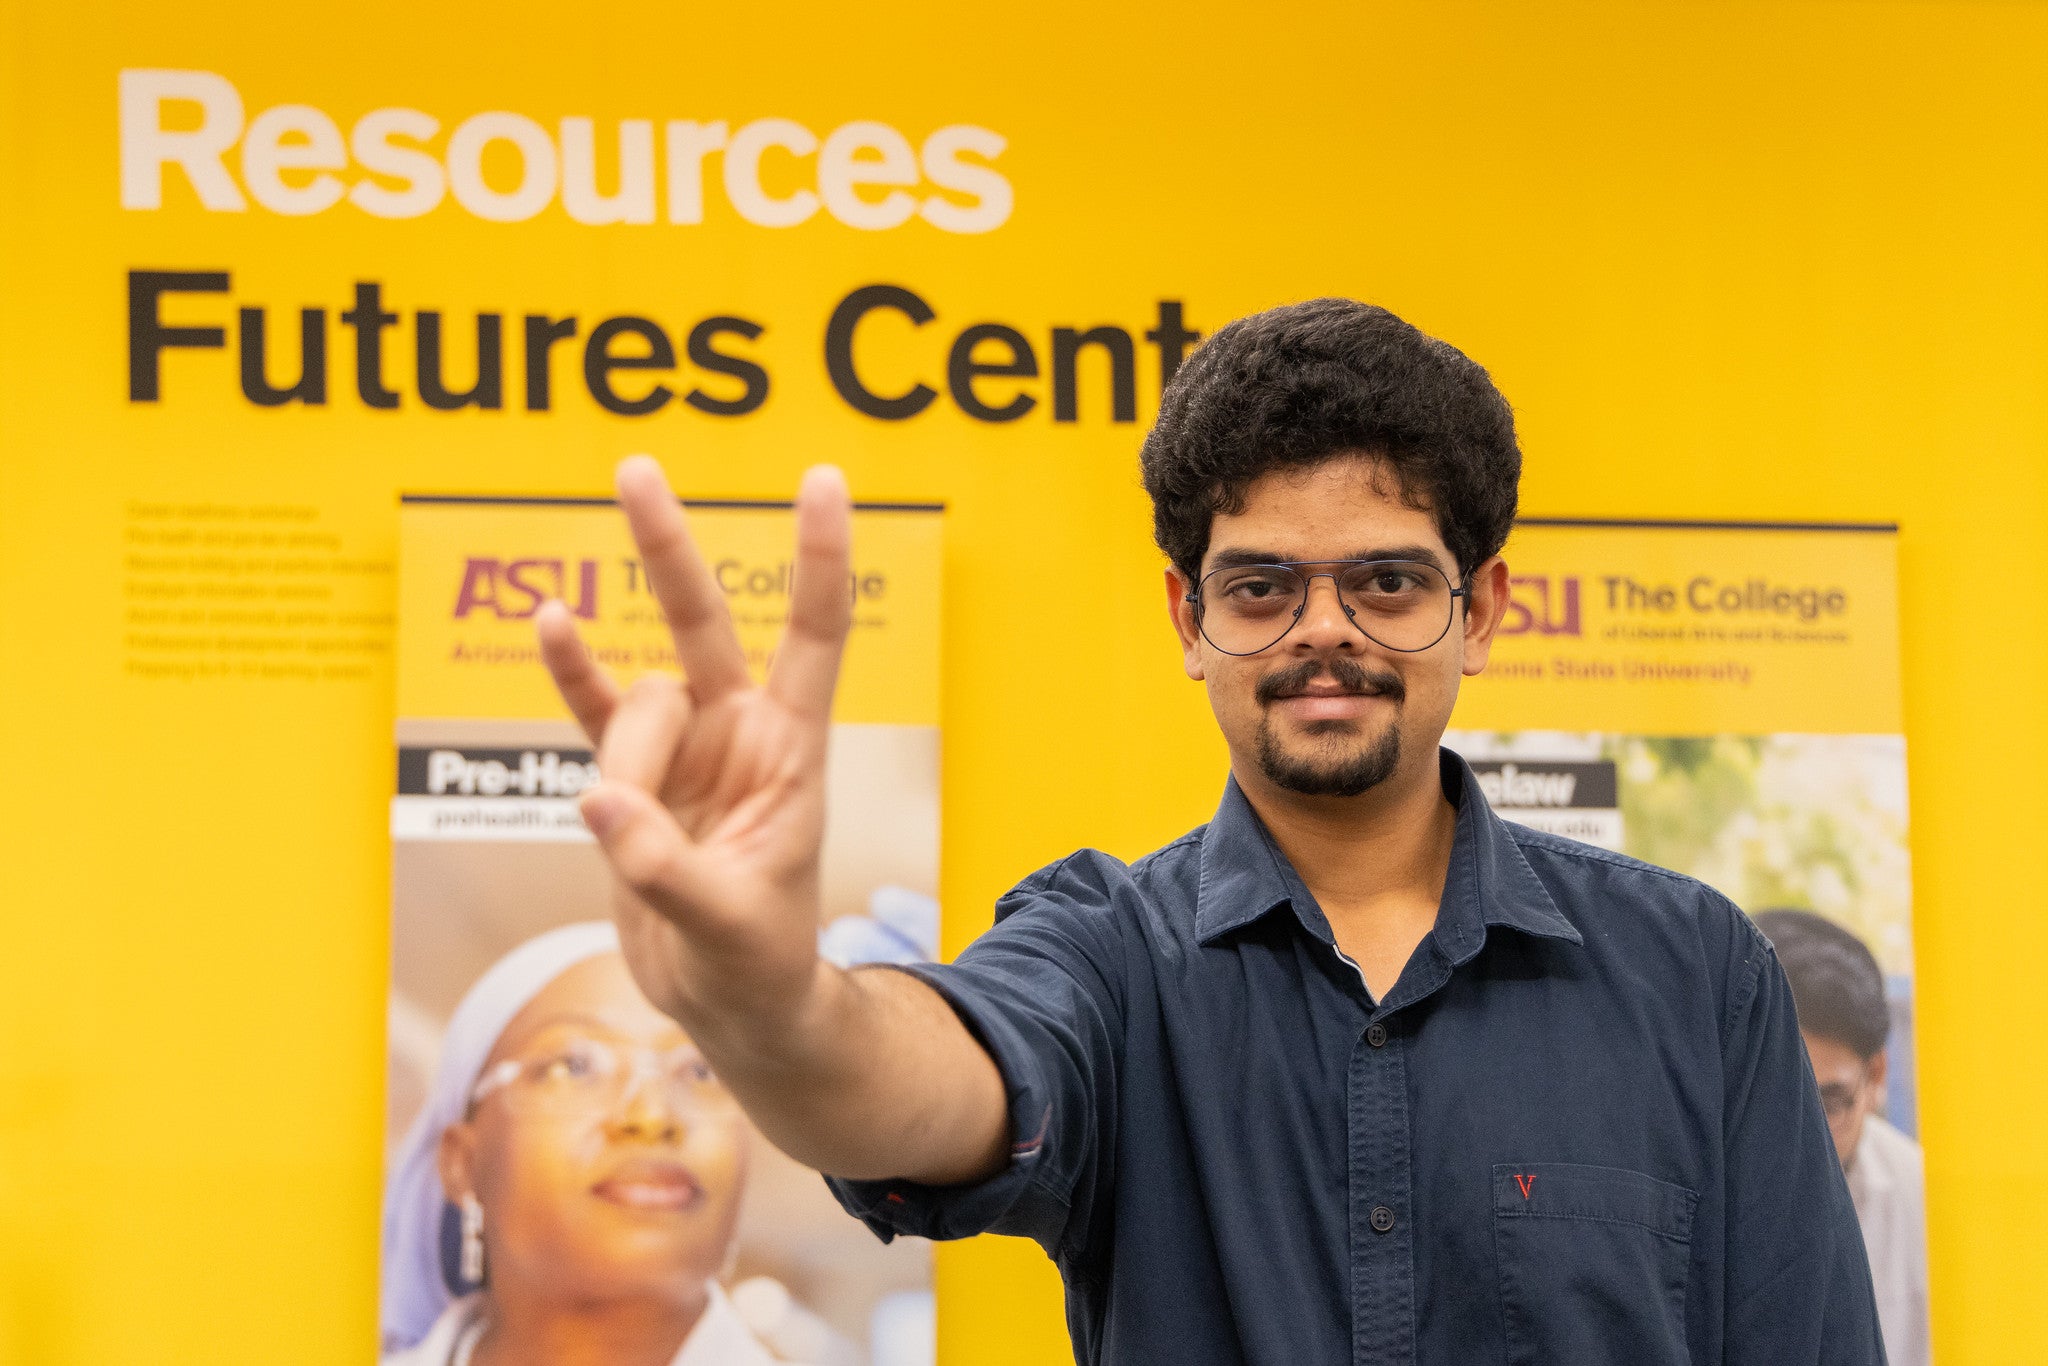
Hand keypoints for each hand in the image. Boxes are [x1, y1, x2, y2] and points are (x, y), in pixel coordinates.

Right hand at [535, 456, 851, 1032]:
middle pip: (703, 620)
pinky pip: (593, 710)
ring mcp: (683, 748)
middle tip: (635, 468)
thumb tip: (600, 802)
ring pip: (634, 703)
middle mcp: (739, 731)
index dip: (819, 557)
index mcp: (794, 750)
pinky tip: (550, 620)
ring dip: (622, 760)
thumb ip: (666, 866)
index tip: (820, 479)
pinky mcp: (631, 778)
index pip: (814, 633)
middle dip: (667, 549)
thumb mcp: (728, 923)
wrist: (726, 1001)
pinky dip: (570, 672)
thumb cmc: (756, 958)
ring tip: (626, 830)